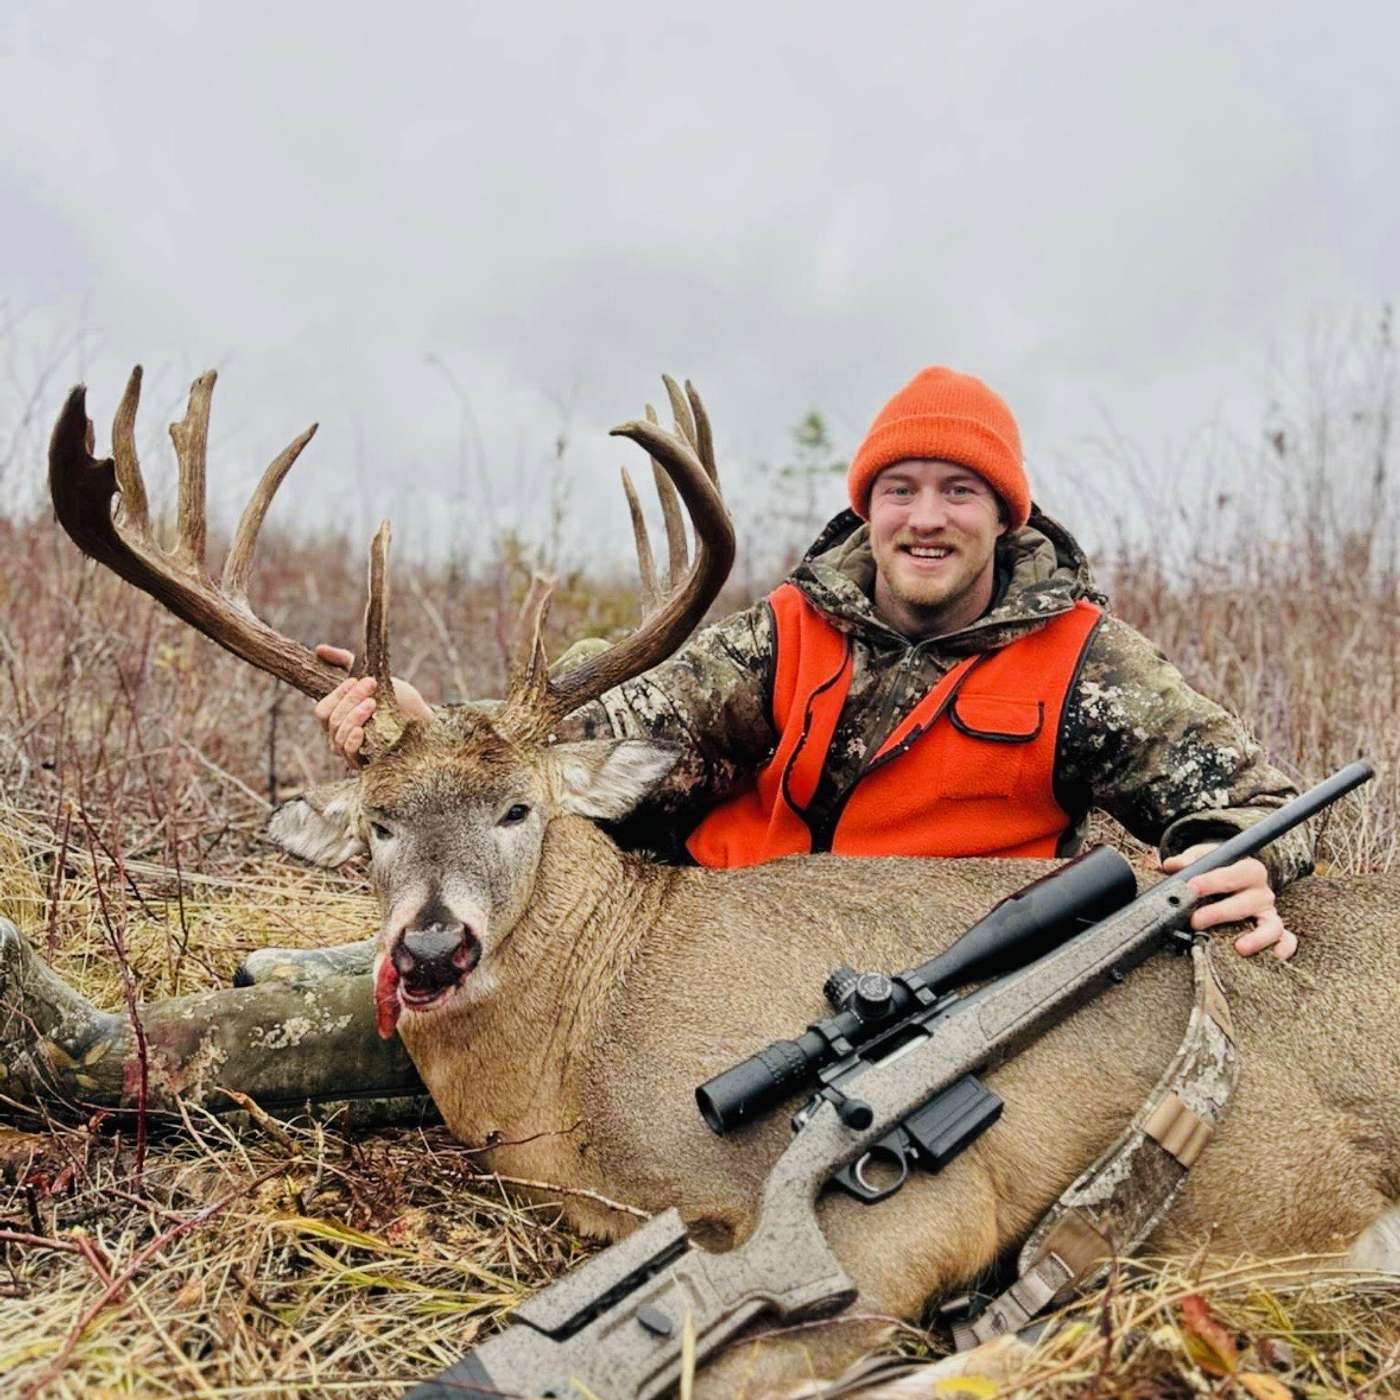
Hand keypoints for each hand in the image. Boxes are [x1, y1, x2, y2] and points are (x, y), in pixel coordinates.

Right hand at [313, 645, 432, 765]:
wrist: (424, 719)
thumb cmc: (398, 700)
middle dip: (350, 700)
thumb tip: (318, 649)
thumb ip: (345, 662)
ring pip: (338, 737)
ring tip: (372, 703)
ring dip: (353, 717)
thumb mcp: (373, 676)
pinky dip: (352, 741)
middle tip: (371, 684)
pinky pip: (349, 756)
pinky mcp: (366, 764)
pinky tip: (361, 730)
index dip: (337, 695)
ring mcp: (352, 752)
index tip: (357, 680)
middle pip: (331, 721)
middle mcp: (341, 737)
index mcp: (339, 719)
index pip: (323, 711)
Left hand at [1159, 843, 1296, 959]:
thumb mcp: (1205, 857)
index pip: (1233, 874)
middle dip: (1220, 913)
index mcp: (1247, 869)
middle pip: (1247, 903)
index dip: (1211, 881)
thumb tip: (1170, 866)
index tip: (1191, 888)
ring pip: (1271, 925)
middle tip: (1196, 921)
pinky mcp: (1275, 929)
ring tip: (1238, 947)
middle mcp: (1262, 891)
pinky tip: (1273, 957)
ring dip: (1257, 937)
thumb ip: (1189, 860)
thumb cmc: (1219, 868)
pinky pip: (1287, 939)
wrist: (1235, 874)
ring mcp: (1269, 912)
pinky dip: (1283, 948)